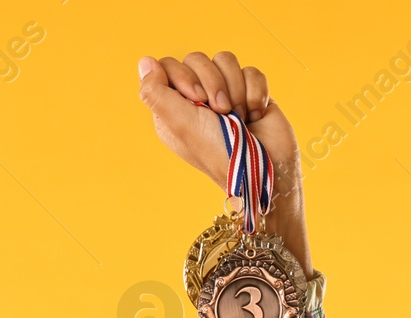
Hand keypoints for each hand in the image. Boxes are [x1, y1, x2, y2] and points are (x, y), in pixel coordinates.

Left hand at [135, 51, 311, 276]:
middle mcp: (196, 98)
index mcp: (173, 107)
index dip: (183, 76)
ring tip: (239, 116)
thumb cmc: (218, 150)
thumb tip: (144, 61)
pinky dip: (255, 92)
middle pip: (197, 59)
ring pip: (225, 60)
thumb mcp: (179, 123)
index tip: (195, 99)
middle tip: (220, 113)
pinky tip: (254, 114)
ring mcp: (224, 93)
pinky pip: (250, 70)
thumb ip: (155, 92)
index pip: (168, 66)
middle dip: (213, 84)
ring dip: (235, 89)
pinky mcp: (249, 92)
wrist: (265, 166)